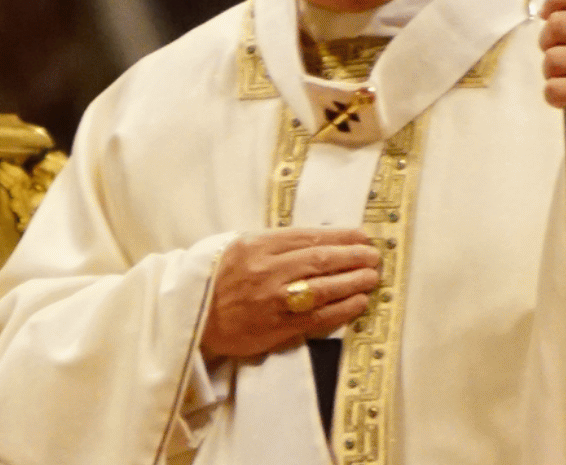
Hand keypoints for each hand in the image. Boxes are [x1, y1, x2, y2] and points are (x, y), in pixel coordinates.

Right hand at [201, 228, 380, 358]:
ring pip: (323, 288)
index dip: (341, 236)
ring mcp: (273, 301)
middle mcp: (267, 270)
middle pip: (321, 260)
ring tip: (372, 277)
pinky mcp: (276, 328)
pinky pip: (317, 318)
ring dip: (353, 282)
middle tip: (374, 256)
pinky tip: (358, 302)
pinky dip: (341, 309)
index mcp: (257, 245)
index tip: (362, 236)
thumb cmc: (217, 279)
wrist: (191, 318)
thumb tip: (320, 240)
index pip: (309, 237)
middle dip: (353, 257)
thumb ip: (274, 243)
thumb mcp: (239, 247)